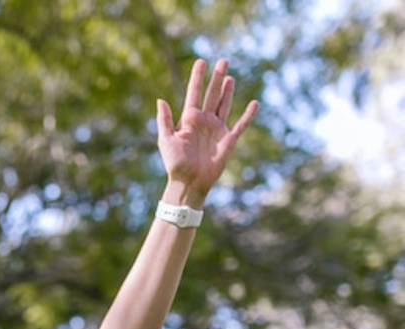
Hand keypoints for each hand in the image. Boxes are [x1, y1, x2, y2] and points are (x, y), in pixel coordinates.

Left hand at [156, 58, 258, 202]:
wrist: (189, 183)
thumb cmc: (175, 164)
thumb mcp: (166, 141)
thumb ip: (165, 120)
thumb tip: (160, 100)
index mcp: (189, 119)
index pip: (194, 93)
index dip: (198, 78)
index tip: (201, 62)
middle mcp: (204, 121)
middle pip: (212, 95)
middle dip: (217, 78)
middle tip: (223, 60)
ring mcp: (217, 129)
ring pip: (224, 105)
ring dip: (228, 91)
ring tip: (229, 76)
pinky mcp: (228, 140)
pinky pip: (241, 125)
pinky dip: (248, 115)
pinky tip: (254, 104)